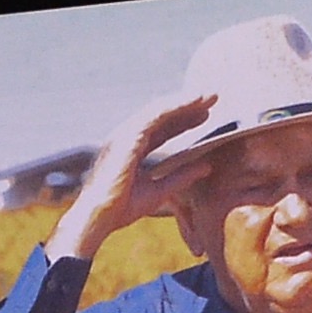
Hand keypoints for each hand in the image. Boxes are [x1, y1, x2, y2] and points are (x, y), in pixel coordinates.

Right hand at [45, 91, 214, 263]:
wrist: (98, 217)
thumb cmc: (120, 209)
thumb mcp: (158, 191)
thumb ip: (181, 177)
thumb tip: (206, 167)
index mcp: (132, 149)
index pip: (161, 129)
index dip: (183, 121)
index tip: (206, 115)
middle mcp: (127, 137)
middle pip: (162, 116)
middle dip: (187, 106)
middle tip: (213, 98)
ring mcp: (125, 134)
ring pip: (159, 110)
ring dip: (185, 101)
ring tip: (209, 95)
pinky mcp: (127, 137)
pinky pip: (155, 115)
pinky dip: (176, 106)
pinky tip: (194, 101)